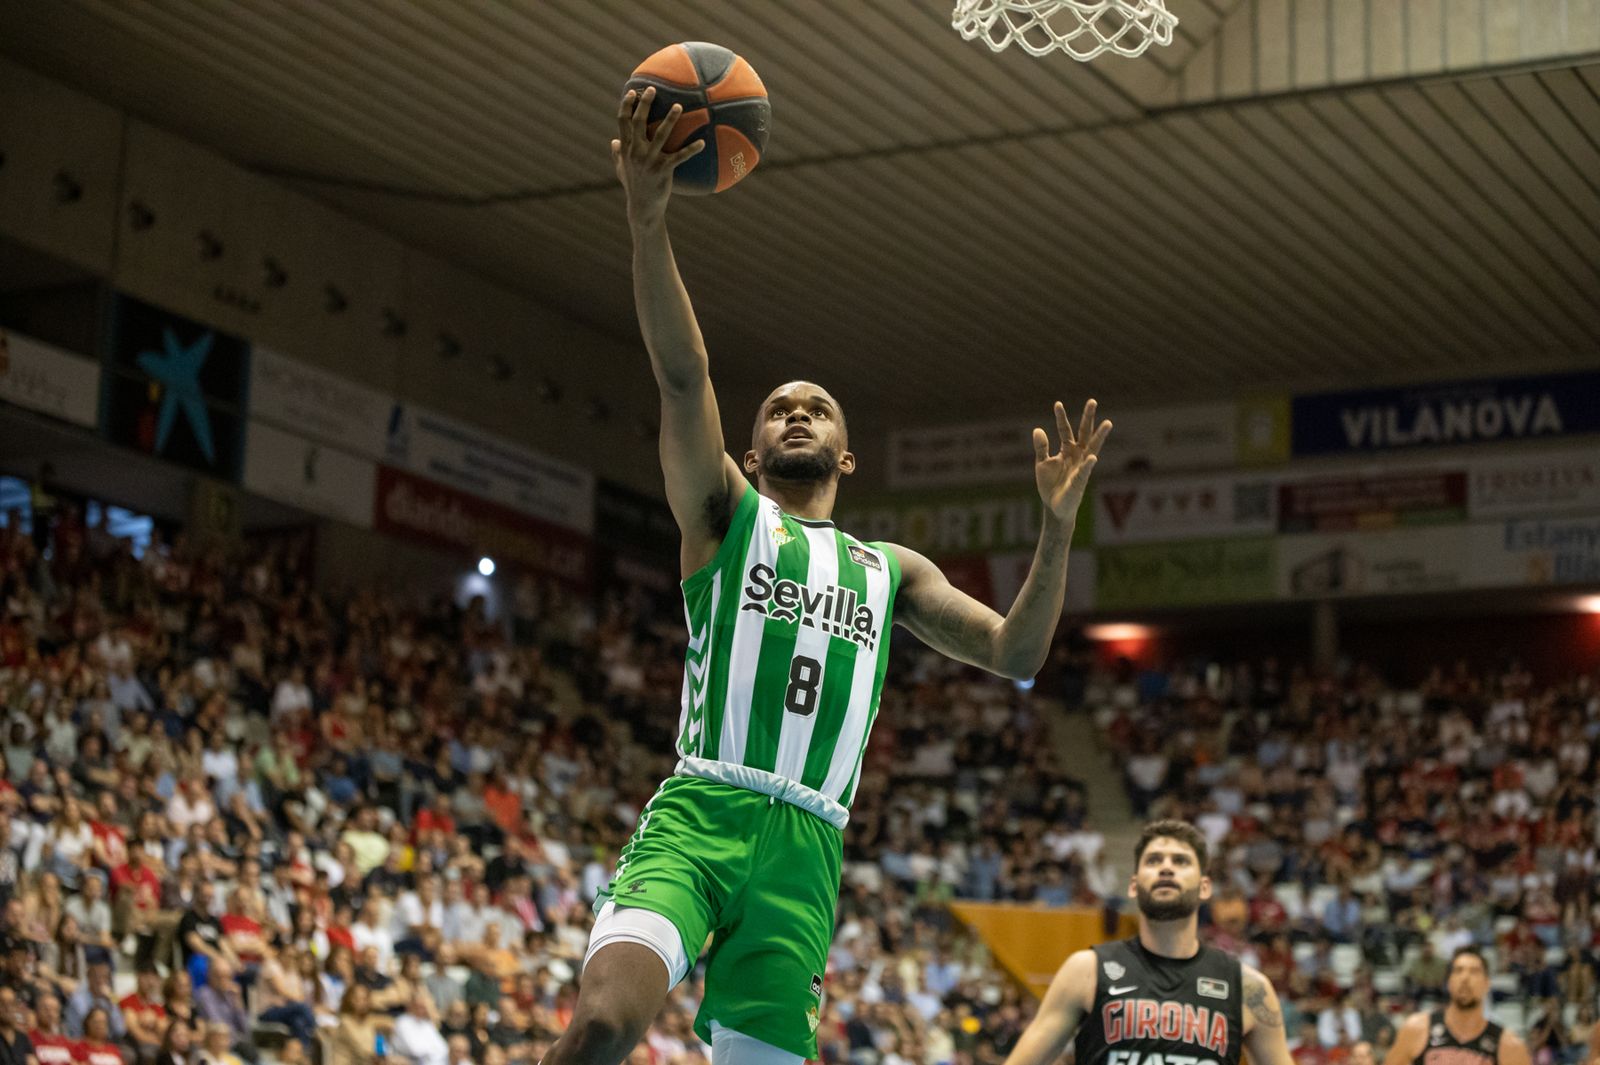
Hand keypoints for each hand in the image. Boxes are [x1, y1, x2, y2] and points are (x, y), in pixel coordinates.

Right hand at [612, 86, 705, 227]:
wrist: (643, 207)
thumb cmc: (633, 187)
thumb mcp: (621, 170)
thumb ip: (617, 154)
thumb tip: (613, 141)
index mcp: (626, 149)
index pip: (623, 122)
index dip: (627, 106)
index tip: (632, 92)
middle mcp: (636, 152)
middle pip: (638, 122)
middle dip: (644, 104)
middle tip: (653, 89)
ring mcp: (649, 160)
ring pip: (661, 134)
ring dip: (670, 118)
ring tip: (679, 106)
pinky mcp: (663, 170)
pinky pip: (680, 156)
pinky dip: (692, 149)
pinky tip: (703, 143)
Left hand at [1033, 399, 1110, 523]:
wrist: (1054, 507)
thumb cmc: (1050, 485)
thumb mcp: (1042, 464)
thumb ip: (1041, 447)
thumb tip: (1037, 429)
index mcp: (1067, 450)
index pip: (1065, 430)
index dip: (1061, 418)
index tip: (1057, 403)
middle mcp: (1077, 455)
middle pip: (1084, 433)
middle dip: (1088, 418)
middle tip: (1092, 401)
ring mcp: (1081, 467)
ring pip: (1093, 448)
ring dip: (1100, 436)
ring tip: (1108, 423)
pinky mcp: (1080, 482)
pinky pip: (1085, 472)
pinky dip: (1088, 465)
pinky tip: (1092, 458)